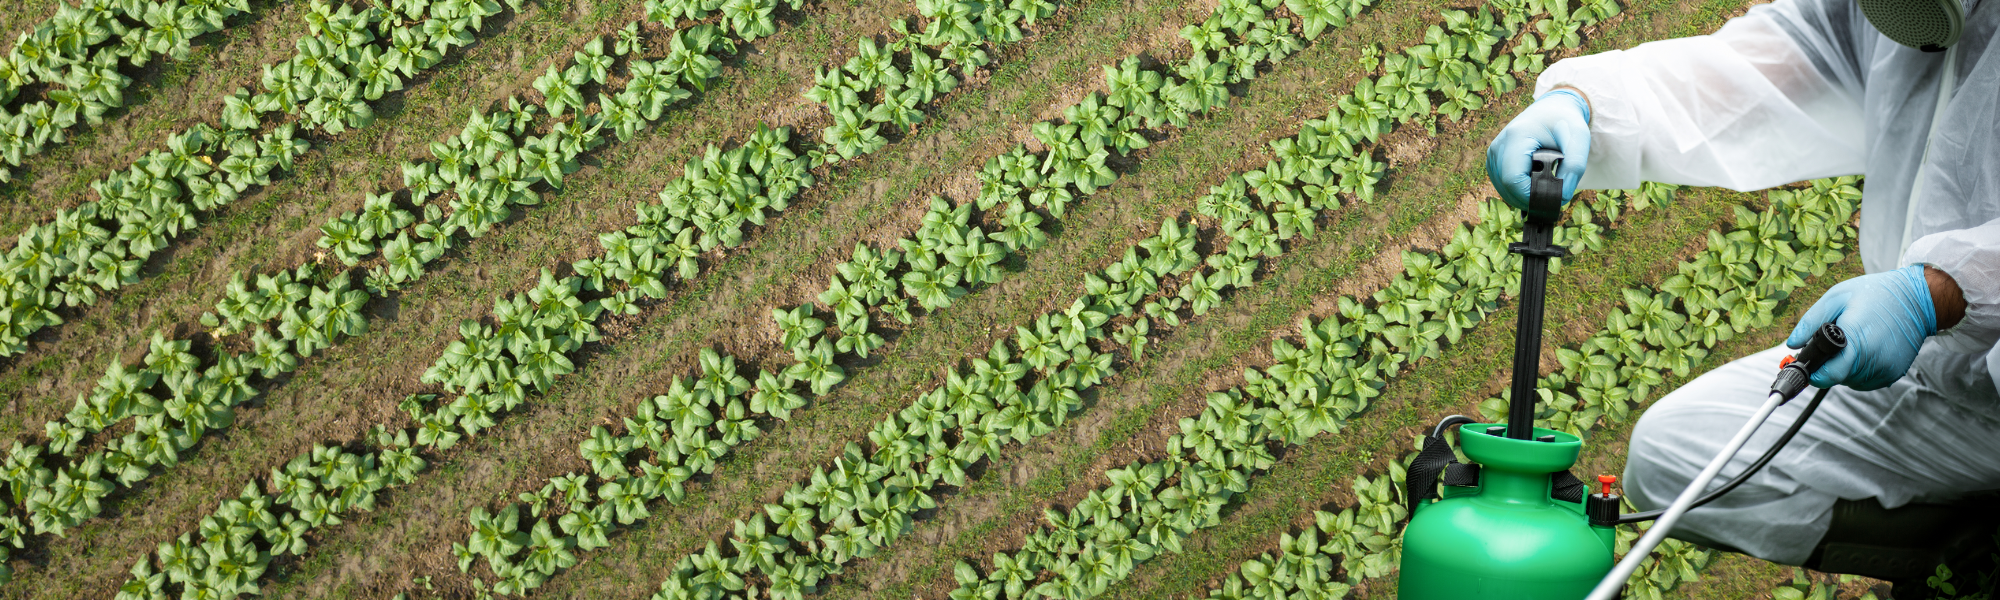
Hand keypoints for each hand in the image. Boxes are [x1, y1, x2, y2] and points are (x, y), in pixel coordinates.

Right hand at [1487, 89, 1591, 209]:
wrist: (1551, 110)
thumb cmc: (1565, 123)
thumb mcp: (1579, 138)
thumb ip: (1575, 166)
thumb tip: (1562, 196)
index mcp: (1516, 137)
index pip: (1513, 179)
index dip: (1532, 196)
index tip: (1554, 196)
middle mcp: (1498, 146)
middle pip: (1506, 188)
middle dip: (1531, 199)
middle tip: (1554, 195)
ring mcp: (1493, 154)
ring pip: (1503, 190)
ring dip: (1525, 197)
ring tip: (1546, 188)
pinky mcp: (1493, 161)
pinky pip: (1502, 186)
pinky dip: (1518, 192)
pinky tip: (1535, 185)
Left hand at [1786, 265, 1938, 389]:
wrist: (1918, 298)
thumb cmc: (1876, 294)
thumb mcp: (1837, 298)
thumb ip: (1810, 322)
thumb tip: (1792, 344)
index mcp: (1856, 341)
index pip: (1826, 374)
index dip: (1812, 371)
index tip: (1806, 362)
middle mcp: (1872, 361)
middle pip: (1836, 378)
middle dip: (1827, 364)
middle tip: (1831, 343)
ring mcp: (1886, 370)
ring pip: (1850, 381)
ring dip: (1843, 367)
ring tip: (1850, 342)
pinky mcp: (1894, 374)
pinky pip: (1865, 380)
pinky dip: (1858, 370)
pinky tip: (1863, 350)